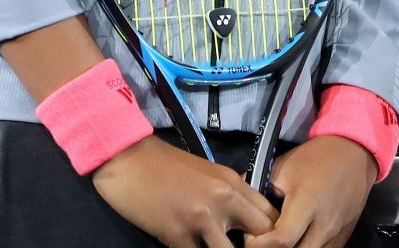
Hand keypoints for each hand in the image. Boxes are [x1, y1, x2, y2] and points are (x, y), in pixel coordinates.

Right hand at [91, 135, 274, 247]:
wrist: (129, 158)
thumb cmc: (166, 166)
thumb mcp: (208, 174)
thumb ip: (229, 195)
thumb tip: (243, 221)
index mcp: (234, 183)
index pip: (270, 217)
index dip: (268, 237)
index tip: (256, 243)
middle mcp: (224, 200)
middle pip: (260, 237)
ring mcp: (201, 218)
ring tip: (208, 247)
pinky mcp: (176, 234)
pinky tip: (187, 247)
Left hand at [246, 135, 375, 247]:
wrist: (353, 154)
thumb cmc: (314, 159)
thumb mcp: (281, 167)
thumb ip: (257, 188)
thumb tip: (235, 205)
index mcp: (308, 204)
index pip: (281, 240)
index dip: (258, 243)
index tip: (250, 234)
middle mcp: (325, 224)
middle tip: (262, 242)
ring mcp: (336, 235)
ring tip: (277, 241)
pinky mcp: (343, 239)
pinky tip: (295, 242)